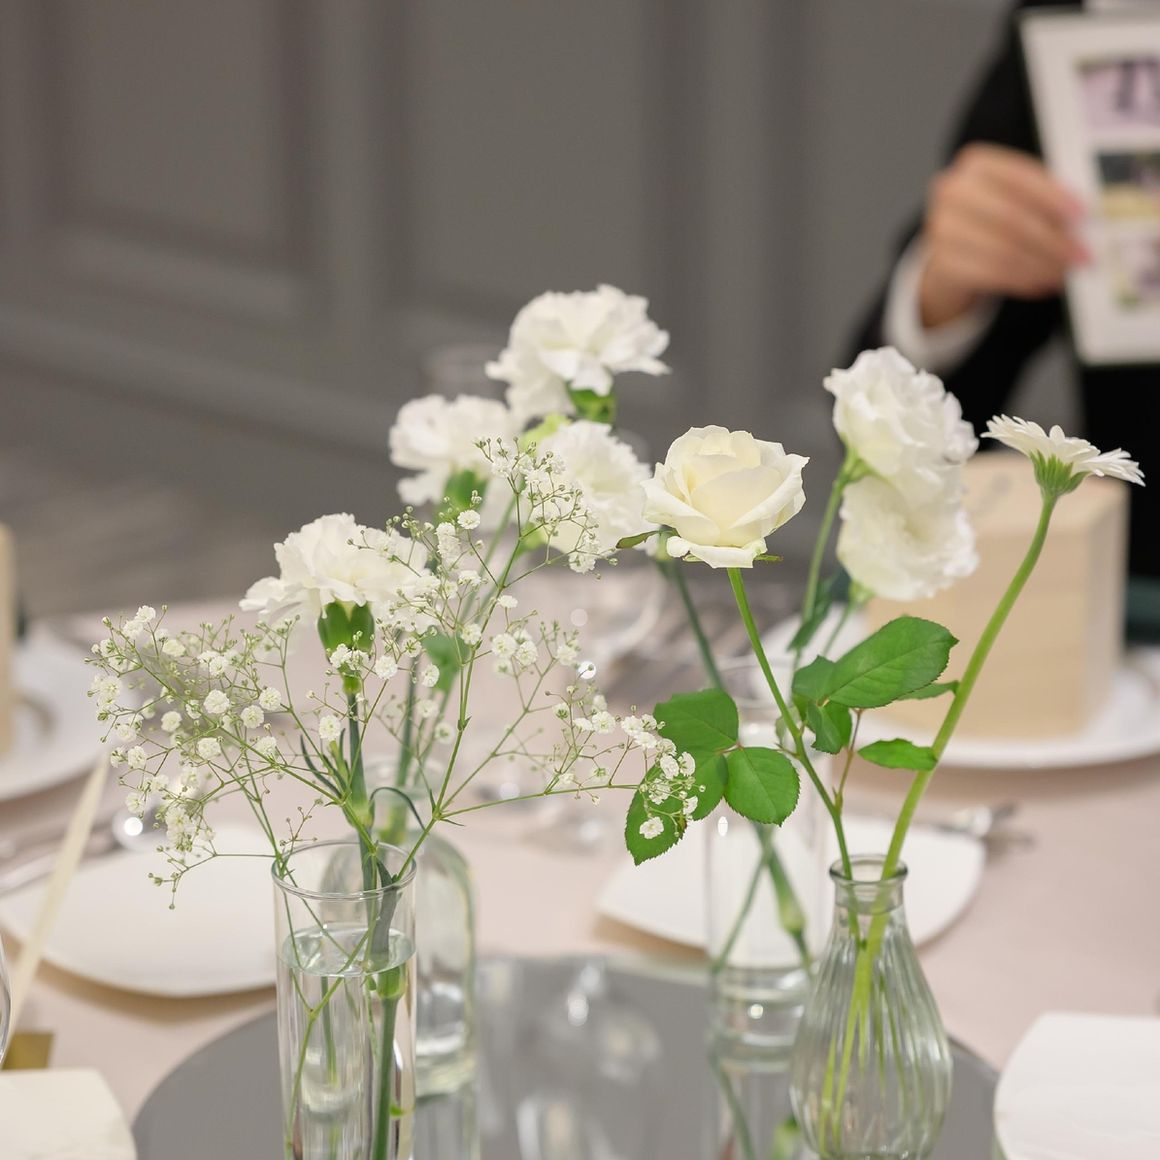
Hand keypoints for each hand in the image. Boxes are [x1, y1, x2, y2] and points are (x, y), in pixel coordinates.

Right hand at [918, 143, 1088, 327]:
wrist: (951, 247)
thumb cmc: (992, 218)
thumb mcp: (1016, 196)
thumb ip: (1044, 201)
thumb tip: (1080, 224)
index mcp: (977, 164)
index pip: (1019, 178)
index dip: (1053, 197)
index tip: (1082, 215)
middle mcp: (953, 191)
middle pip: (1012, 217)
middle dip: (1053, 240)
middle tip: (1081, 255)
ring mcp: (941, 228)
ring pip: (1002, 249)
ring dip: (1040, 265)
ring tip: (1063, 272)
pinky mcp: (941, 262)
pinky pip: (989, 274)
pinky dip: (1021, 280)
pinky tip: (1040, 283)